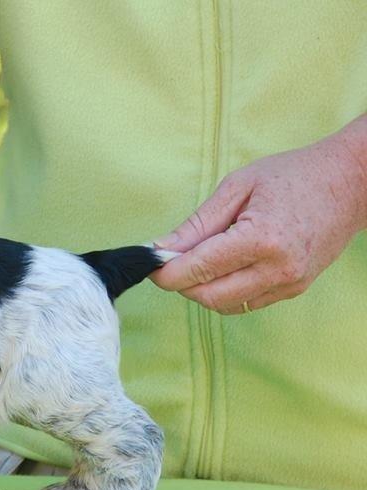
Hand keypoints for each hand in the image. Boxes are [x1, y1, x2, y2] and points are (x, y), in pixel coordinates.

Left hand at [151, 116, 366, 313]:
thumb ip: (198, 223)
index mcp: (262, 239)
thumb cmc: (293, 176)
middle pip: (208, 296)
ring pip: (225, 305)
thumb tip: (162, 248)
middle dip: (181, 283)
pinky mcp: (294, 289)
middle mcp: (278, 268)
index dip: (167, 271)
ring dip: (202, 288)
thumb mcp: (238, 187)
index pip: (199, 269)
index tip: (150, 264)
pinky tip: (225, 265)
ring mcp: (289, 283)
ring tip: (201, 257)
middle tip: (172, 260)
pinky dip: (226, 289)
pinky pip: (246, 302)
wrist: (350, 183)